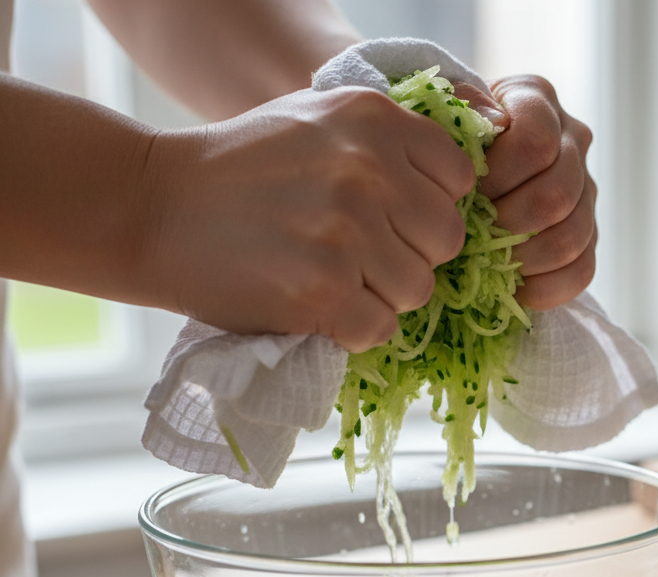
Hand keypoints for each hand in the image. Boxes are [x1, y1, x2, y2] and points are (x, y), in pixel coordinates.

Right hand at [141, 86, 476, 351]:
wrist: (151, 207)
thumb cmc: (242, 168)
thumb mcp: (318, 119)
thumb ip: (387, 142)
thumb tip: (457, 187)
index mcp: (374, 120)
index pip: (459, 178)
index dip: (430, 205)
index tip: (394, 216)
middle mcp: (368, 169)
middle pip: (445, 240)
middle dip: (411, 255)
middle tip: (360, 255)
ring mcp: (346, 231)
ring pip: (417, 289)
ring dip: (382, 296)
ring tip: (332, 278)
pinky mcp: (323, 289)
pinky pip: (379, 328)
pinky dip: (353, 329)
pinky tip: (317, 305)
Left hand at [457, 76, 596, 309]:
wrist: (457, 171)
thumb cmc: (443, 143)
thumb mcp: (441, 114)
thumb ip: (460, 108)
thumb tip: (491, 122)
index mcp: (537, 99)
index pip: (537, 142)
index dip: (500, 175)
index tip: (468, 190)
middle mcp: (572, 139)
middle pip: (556, 194)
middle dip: (507, 221)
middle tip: (474, 231)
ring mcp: (586, 190)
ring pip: (571, 237)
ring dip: (524, 257)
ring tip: (490, 260)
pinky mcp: (589, 235)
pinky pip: (581, 271)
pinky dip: (544, 287)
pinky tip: (513, 283)